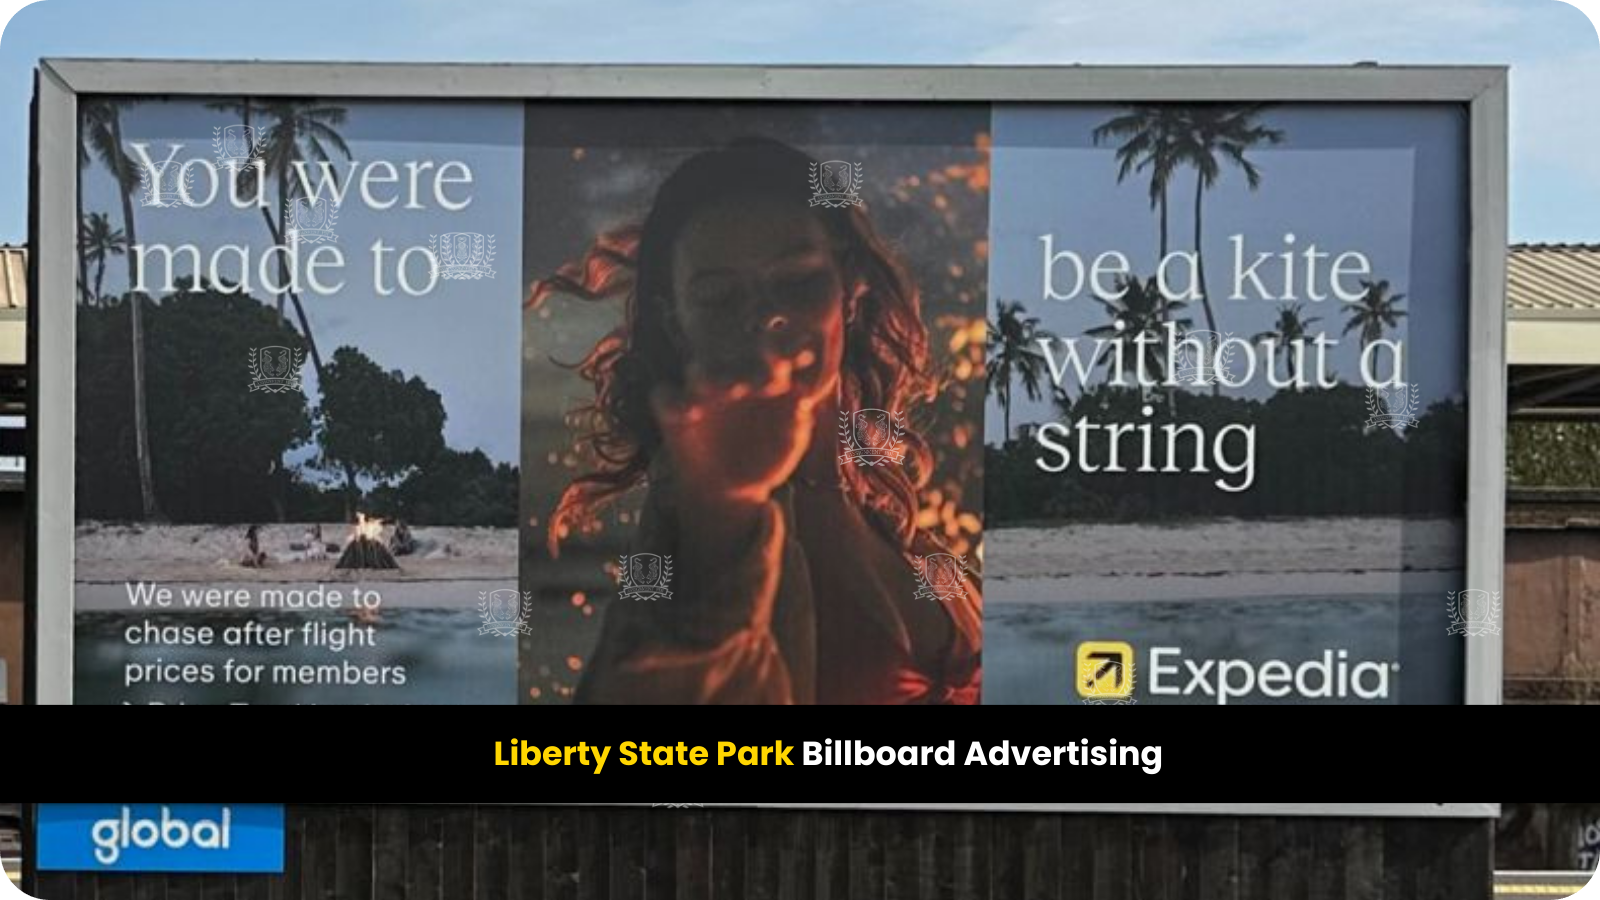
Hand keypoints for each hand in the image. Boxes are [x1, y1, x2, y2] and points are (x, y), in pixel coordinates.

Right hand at [650, 343, 821, 508]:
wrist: (729, 492)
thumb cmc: (765, 462)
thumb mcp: (788, 447)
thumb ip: (798, 426)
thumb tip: (803, 402)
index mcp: (762, 382)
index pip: (774, 359)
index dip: (789, 353)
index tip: (804, 355)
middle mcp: (731, 380)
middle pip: (735, 360)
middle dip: (750, 364)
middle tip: (768, 376)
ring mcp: (701, 395)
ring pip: (698, 372)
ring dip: (712, 377)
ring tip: (730, 389)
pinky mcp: (673, 414)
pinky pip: (664, 398)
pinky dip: (672, 402)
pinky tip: (689, 414)